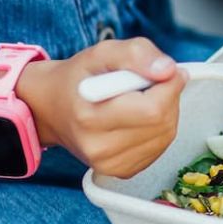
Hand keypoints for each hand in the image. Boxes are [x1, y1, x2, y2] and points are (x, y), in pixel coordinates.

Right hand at [17, 39, 186, 178]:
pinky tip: (139, 117)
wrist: (54, 108)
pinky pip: (160, 146)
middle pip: (162, 123)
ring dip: (165, 111)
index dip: (168, 85)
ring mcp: (110, 164)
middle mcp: (98, 148)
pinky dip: (158, 128)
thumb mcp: (103, 52)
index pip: (153, 109)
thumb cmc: (79, 78)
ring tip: (140, 98)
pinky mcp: (122, 171)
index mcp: (89, 118)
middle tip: (149, 82)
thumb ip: (136, 54)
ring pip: (166, 134)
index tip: (165, 71)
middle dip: (167, 96)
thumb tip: (168, 70)